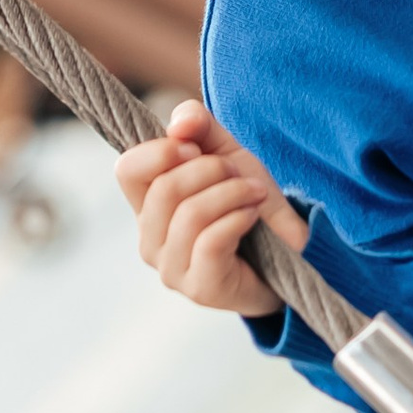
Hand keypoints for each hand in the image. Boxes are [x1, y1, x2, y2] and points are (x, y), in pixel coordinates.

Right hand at [115, 99, 307, 312]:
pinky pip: (211, 242)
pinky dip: (238, 218)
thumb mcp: (225, 152)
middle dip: (211, 169)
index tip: (196, 148)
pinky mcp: (200, 289)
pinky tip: (253, 216)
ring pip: (190, 215)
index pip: (127, 169)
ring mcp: (171, 269)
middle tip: (239, 173)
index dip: (161, 151)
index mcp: (147, 205)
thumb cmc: (246, 202)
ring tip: (255, 193)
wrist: (285, 253)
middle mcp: (150, 239)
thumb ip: (199, 126)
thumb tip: (180, 124)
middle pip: (165, 189)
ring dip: (233, 193)